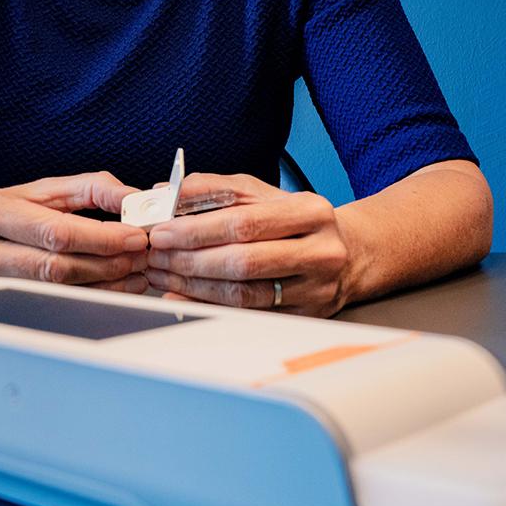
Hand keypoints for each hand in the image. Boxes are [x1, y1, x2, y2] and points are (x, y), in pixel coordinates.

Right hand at [0, 173, 149, 292]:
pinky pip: (53, 306)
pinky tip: (114, 289)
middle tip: (140, 256)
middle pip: (54, 267)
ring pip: (55, 292)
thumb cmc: (0, 212)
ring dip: (104, 285)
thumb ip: (88, 189)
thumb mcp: (38, 190)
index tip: (135, 235)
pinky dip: (90, 298)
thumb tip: (132, 197)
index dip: (100, 237)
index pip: (53, 231)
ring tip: (135, 273)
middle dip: (107, 263)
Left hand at [145, 173, 351, 316]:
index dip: (198, 229)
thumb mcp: (261, 193)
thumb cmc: (294, 220)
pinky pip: (247, 314)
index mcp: (310, 212)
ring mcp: (315, 289)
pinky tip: (183, 295)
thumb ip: (214, 189)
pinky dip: (209, 305)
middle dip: (190, 259)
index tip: (163, 231)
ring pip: (243, 293)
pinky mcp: (305, 316)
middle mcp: (320, 251)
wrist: (347, 253)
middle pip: (243, 261)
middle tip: (157, 254)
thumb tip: (165, 194)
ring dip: (194, 285)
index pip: (244, 222)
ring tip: (163, 273)